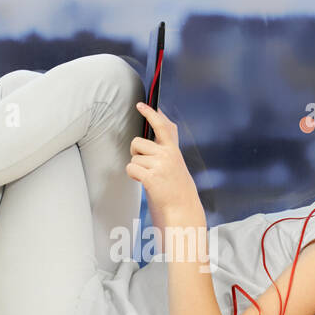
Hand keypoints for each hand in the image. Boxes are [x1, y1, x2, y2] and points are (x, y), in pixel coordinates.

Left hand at [127, 103, 201, 225]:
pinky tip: (144, 182)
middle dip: (135, 153)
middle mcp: (167, 154)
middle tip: (145, 165)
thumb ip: (164, 150)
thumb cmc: (176, 188)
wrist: (183, 209)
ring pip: (133, 159)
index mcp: (173, 150)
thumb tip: (149, 138)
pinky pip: (131, 169)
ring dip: (137, 168)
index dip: (150, 114)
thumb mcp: (174, 164)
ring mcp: (160, 165)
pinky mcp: (151, 177)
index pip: (162, 126)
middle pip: (137, 143)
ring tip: (150, 177)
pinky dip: (133, 176)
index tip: (140, 105)